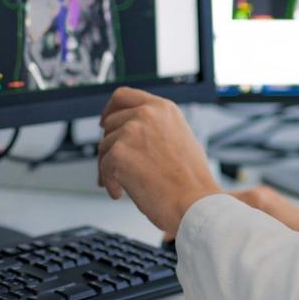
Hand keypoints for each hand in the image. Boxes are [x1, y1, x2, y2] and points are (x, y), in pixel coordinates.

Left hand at [97, 87, 222, 239]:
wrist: (195, 203)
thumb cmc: (192, 180)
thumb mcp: (181, 137)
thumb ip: (157, 128)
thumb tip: (132, 131)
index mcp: (162, 108)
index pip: (123, 96)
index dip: (110, 109)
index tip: (104, 121)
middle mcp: (146, 114)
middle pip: (110, 124)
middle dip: (111, 146)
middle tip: (116, 166)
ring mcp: (131, 132)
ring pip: (104, 147)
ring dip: (109, 167)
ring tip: (123, 184)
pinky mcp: (118, 153)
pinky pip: (103, 168)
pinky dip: (109, 183)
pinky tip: (121, 193)